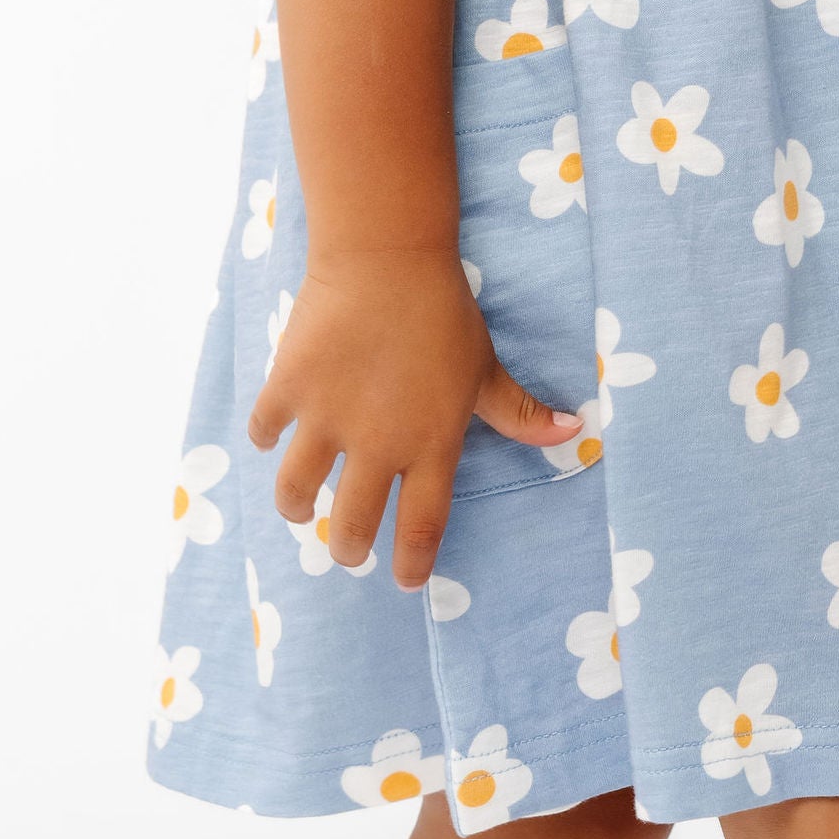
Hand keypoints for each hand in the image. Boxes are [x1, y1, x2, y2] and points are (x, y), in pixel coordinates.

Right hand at [246, 249, 582, 590]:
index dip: (413, 563)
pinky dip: (266, 438)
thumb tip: (573, 433)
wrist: (388, 257)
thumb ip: (520, 413)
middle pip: (354, 525)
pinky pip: (265, 431)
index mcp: (430, 446)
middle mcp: (377, 444)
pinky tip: (272, 436)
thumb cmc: (444, 313)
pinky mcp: (289, 387)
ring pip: (298, 492)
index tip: (407, 582)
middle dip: (349, 549)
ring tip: (302, 510)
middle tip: (348, 550)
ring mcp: (327, 418)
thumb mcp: (485, 368)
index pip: (422, 527)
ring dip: (298, 508)